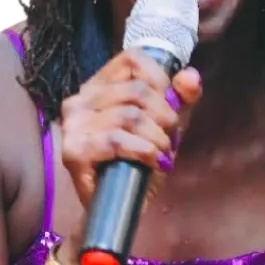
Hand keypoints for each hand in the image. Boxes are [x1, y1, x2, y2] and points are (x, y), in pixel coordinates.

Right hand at [60, 49, 201, 209]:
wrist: (119, 205)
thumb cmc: (139, 162)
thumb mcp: (166, 124)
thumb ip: (180, 98)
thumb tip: (191, 77)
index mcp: (98, 86)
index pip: (133, 58)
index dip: (161, 80)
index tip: (171, 107)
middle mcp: (79, 100)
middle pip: (136, 90)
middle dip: (165, 117)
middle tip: (170, 139)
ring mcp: (73, 125)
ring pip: (129, 116)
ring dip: (157, 138)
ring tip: (162, 154)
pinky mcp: (74, 151)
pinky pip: (117, 140)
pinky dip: (144, 151)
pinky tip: (153, 162)